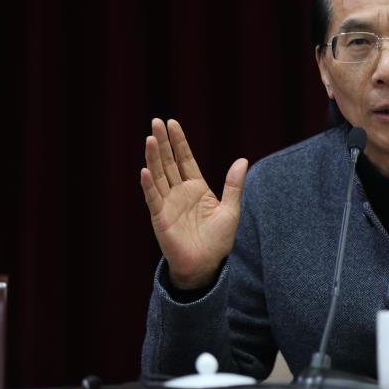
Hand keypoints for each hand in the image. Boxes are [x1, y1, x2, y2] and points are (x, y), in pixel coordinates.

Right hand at [140, 118, 247, 289]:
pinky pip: (153, 198)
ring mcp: (168, 204)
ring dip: (153, 158)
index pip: (185, 159)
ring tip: (149, 139)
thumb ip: (234, 185)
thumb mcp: (231, 210)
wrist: (206, 266)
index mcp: (197, 188)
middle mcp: (180, 192)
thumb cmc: (218, 240)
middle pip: (169, 162)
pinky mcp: (160, 218)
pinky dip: (149, 185)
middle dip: (162, 142)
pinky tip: (145, 171)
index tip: (172, 123)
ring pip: (159, 175)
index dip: (179, 142)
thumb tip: (242, 159)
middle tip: (155, 122)